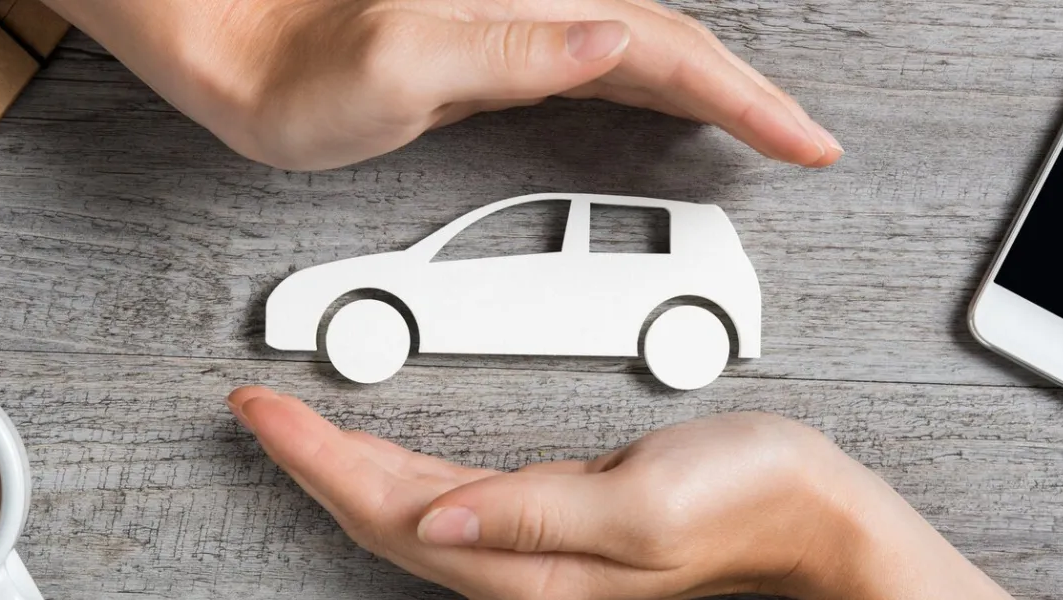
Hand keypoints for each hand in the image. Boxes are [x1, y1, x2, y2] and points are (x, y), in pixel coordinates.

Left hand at [42, 0, 841, 169]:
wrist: (240, 49)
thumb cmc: (297, 65)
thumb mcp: (399, 63)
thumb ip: (509, 50)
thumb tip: (612, 42)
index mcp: (528, 6)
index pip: (667, 48)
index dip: (745, 96)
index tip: (800, 137)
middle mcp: (534, 8)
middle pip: (674, 45)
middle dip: (748, 94)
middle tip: (804, 139)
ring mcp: (520, 31)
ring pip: (645, 55)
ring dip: (710, 92)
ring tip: (762, 127)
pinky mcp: (500, 57)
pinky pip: (602, 70)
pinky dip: (653, 92)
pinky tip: (668, 107)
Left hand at [226, 386, 1012, 599]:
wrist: (806, 509)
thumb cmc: (744, 501)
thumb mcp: (643, 505)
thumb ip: (536, 515)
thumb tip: (436, 518)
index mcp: (526, 565)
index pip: (387, 511)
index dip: (316, 461)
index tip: (265, 413)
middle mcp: (515, 562)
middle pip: (379, 512)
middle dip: (310, 460)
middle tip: (257, 409)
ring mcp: (527, 540)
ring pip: (402, 504)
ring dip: (340, 464)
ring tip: (292, 425)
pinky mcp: (546, 512)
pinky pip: (441, 493)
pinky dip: (392, 464)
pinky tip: (375, 452)